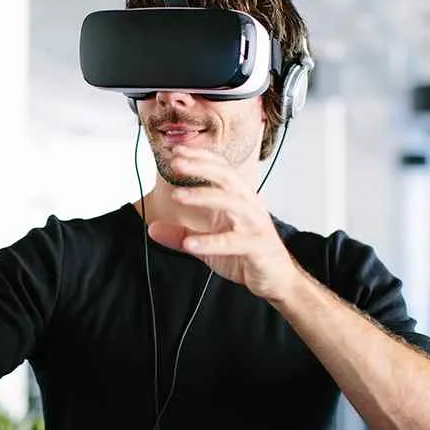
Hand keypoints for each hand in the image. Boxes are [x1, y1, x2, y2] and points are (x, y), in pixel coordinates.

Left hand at [147, 145, 299, 301]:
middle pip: (226, 176)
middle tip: (176, 162)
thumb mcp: (207, 243)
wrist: (276, 278)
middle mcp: (248, 205)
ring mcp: (254, 224)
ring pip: (231, 202)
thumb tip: (152, 228)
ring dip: (203, 196)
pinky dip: (210, 242)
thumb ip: (181, 234)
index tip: (175, 150)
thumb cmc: (246, 254)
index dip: (199, 157)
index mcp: (238, 198)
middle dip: (200, 166)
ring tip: (177, 196)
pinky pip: (233, 242)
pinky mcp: (257, 246)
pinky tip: (190, 244)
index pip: (220, 168)